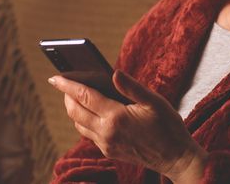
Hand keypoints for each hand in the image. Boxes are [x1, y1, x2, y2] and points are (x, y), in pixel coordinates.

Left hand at [49, 70, 207, 182]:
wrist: (175, 157)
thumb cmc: (168, 126)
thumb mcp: (154, 101)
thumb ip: (131, 87)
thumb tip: (113, 72)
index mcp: (116, 117)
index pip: (84, 96)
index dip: (67, 85)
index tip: (54, 77)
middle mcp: (107, 132)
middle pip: (75, 111)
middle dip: (67, 96)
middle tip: (65, 83)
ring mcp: (106, 144)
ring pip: (79, 124)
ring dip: (74, 110)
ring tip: (76, 96)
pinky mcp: (109, 152)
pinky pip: (89, 134)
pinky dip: (84, 121)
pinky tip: (92, 112)